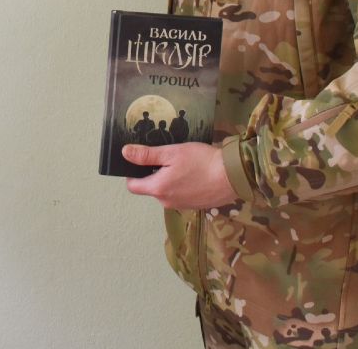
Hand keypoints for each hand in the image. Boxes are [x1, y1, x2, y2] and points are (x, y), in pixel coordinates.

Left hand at [123, 142, 237, 209]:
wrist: (232, 176)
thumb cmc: (201, 162)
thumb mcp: (171, 152)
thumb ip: (147, 155)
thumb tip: (125, 153)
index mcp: (158, 189)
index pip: (133, 186)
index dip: (132, 173)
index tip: (142, 160)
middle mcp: (166, 202)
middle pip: (150, 188)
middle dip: (154, 174)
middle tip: (167, 157)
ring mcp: (181, 206)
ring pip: (166, 191)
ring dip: (169, 179)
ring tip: (183, 164)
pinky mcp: (194, 205)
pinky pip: (180, 195)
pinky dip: (182, 185)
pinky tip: (194, 173)